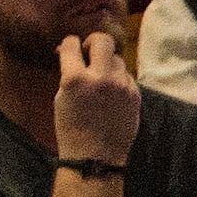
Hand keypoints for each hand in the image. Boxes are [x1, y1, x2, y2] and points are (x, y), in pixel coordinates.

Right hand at [52, 30, 139, 158]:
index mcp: (75, 79)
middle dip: (93, 42)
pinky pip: (127, 77)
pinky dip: (119, 79)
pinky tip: (111, 93)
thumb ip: (69, 74)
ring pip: (118, 59)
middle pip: (103, 40)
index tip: (70, 48)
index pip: (72, 44)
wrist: (95, 156)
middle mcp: (101, 78)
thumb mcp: (61, 98)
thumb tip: (72, 53)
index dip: (69, 43)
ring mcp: (122, 86)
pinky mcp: (135, 95)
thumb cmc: (71, 129)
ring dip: (107, 64)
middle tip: (89, 52)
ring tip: (100, 78)